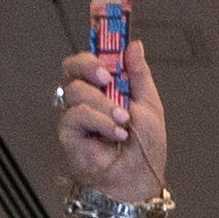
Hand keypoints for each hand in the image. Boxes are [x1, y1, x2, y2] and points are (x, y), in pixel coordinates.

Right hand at [55, 29, 170, 207]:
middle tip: (106, 76)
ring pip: (76, 91)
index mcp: (108, 88)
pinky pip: (76, 114)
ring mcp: (76, 115)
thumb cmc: (145, 149)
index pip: (92, 59)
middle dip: (88, 65)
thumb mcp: (150, 105)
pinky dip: (98, 121)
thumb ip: (139, 74)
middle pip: (72, 67)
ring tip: (123, 121)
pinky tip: (114, 132)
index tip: (106, 38)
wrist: (138, 180)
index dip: (96, 47)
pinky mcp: (68, 133)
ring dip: (104, 104)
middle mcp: (88, 98)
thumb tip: (134, 45)